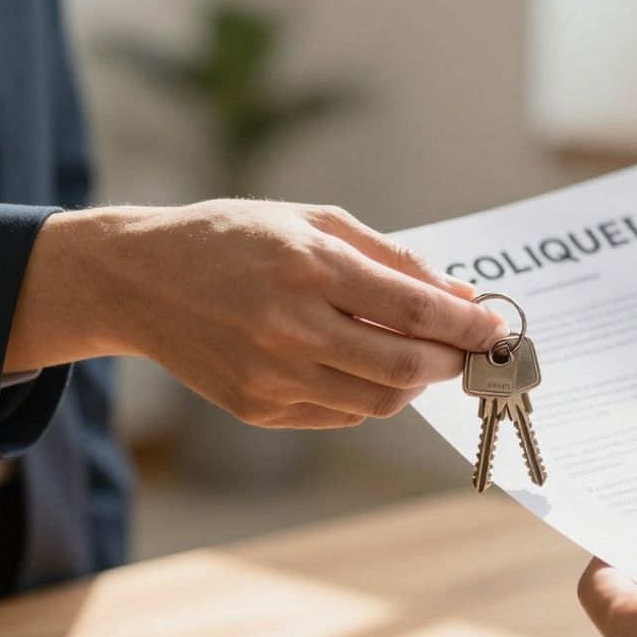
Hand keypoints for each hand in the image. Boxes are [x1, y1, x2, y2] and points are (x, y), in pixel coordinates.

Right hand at [7, 200, 506, 427]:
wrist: (138, 280)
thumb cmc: (235, 238)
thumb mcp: (313, 222)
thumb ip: (392, 258)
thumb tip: (462, 294)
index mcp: (307, 266)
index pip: (414, 310)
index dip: (467, 325)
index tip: (497, 329)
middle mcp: (289, 326)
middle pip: (406, 367)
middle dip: (453, 362)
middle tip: (469, 350)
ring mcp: (271, 375)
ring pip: (380, 400)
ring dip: (416, 383)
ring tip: (418, 355)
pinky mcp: (257, 408)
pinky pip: (342, 414)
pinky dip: (371, 396)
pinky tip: (364, 366)